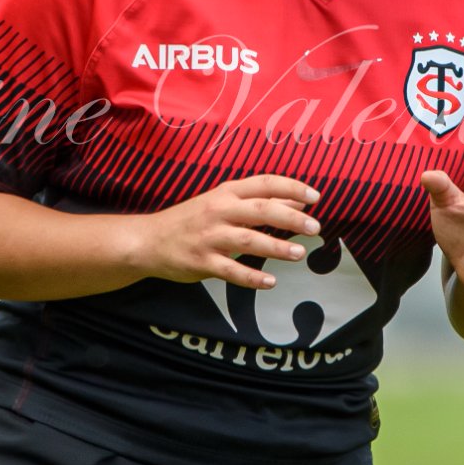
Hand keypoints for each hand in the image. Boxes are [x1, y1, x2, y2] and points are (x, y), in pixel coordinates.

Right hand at [133, 174, 320, 289]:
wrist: (148, 240)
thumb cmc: (190, 220)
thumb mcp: (221, 203)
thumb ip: (257, 202)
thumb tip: (299, 204)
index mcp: (225, 193)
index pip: (264, 183)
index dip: (292, 188)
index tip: (315, 197)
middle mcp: (218, 211)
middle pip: (260, 209)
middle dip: (290, 218)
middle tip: (314, 227)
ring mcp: (209, 237)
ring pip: (248, 240)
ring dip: (276, 247)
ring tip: (299, 254)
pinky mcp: (201, 262)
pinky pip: (231, 271)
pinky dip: (252, 277)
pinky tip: (270, 281)